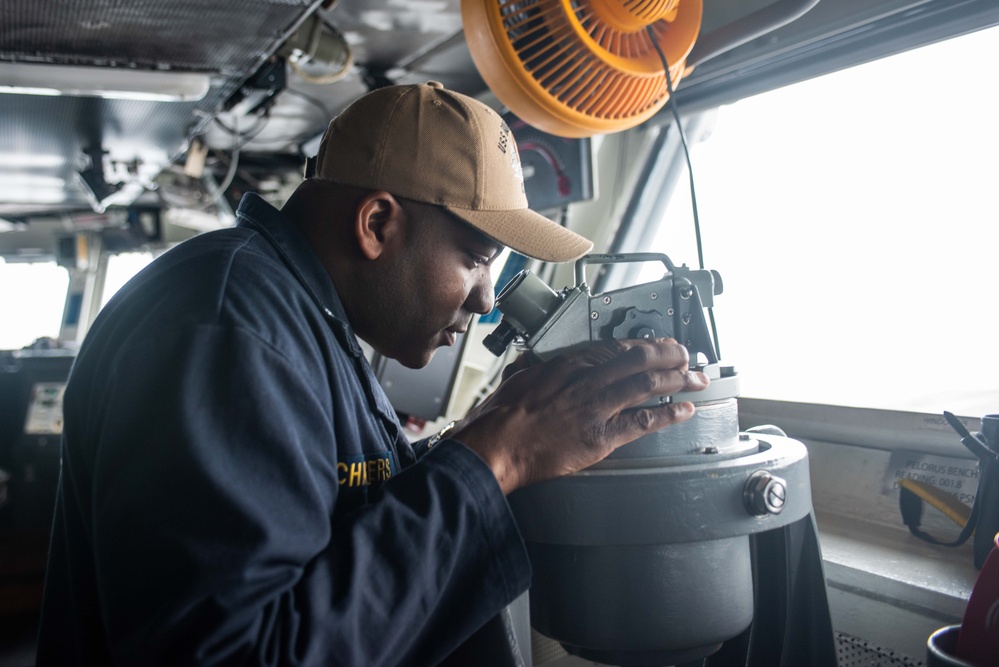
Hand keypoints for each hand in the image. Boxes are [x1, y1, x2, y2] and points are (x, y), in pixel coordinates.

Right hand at [451, 338, 708, 493]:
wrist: (494, 446)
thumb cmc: (498, 418)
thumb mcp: (515, 379)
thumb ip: (531, 369)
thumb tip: (529, 362)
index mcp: (565, 365)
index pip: (612, 347)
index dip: (641, 345)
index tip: (654, 346)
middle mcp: (585, 380)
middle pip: (638, 359)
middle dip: (669, 354)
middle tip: (686, 354)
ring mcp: (595, 407)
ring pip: (647, 384)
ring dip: (677, 379)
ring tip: (696, 377)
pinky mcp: (600, 435)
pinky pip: (642, 421)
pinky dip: (668, 414)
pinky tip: (684, 409)